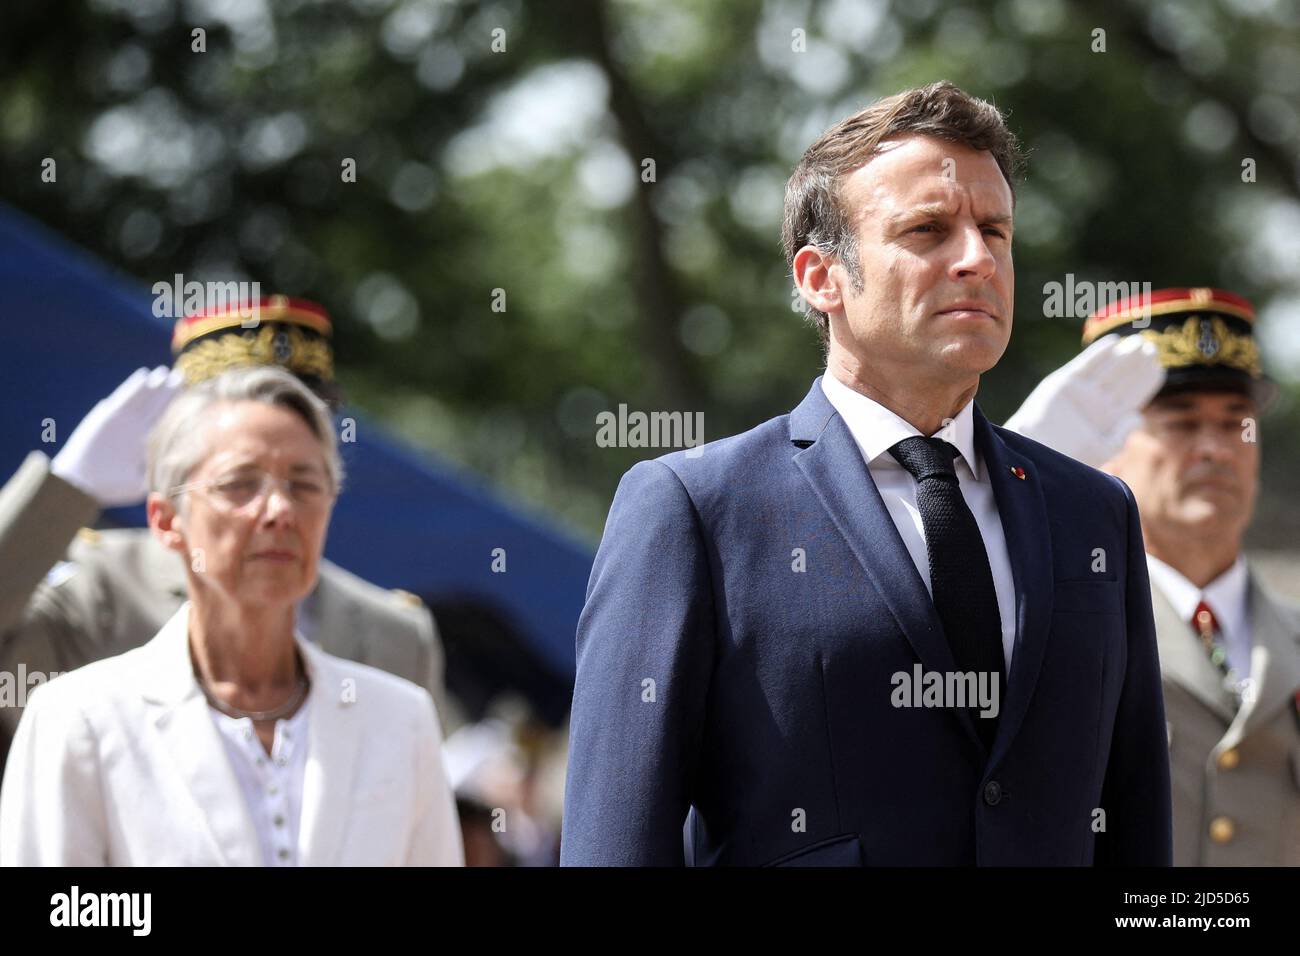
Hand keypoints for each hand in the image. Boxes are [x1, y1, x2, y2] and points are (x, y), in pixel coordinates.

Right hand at [51, 366, 185, 506]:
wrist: (81, 485)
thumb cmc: (112, 487)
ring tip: (166, 373)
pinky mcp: (108, 416)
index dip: (176, 409)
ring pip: (141, 399)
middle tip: (182, 377)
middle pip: (155, 406)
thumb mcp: (143, 480)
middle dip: (168, 392)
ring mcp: (122, 422)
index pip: (163, 421)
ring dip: (154, 386)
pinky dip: (134, 387)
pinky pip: (124, 399)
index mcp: (143, 443)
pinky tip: (145, 376)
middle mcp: (133, 430)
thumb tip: (185, 471)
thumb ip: (161, 473)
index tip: (194, 398)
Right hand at [1003, 335, 1164, 466]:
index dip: (1146, 381)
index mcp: (1108, 418)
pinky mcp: (1064, 383)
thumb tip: (1139, 417)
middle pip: (1122, 379)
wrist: (1036, 452)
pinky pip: (1085, 365)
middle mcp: (1095, 402)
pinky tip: (1114, 342)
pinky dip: (1098, 353)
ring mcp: (1080, 392)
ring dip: (1124, 355)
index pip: (1132, 395)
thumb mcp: (1102, 448)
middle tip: (1152, 347)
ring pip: (1107, 369)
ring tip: (1139, 342)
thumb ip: (1121, 433)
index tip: (1159, 367)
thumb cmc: (1069, 456)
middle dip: (1137, 364)